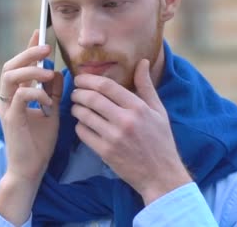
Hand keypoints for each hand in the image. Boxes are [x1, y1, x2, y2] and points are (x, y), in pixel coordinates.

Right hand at [0, 30, 63, 224]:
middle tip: (46, 48)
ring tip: (47, 72)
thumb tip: (56, 71)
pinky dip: (36, 93)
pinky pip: (20, 96)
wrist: (31, 168)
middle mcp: (6, 98)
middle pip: (10, 66)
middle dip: (28, 53)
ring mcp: (6, 108)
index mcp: (14, 95)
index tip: (40, 33)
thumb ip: (51, 91)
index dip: (28, 47)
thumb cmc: (39, 142)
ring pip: (10, 76)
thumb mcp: (50, 111)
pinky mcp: (11, 119)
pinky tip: (48, 101)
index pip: (19, 65)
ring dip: (30, 70)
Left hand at [71, 59, 191, 204]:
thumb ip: (146, 86)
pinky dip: (79, 125)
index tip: (80, 79)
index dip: (88, 79)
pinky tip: (82, 124)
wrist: (161, 175)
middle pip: (91, 98)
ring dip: (76, 108)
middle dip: (78, 92)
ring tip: (77, 107)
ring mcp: (114, 137)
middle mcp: (126, 121)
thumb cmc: (160, 140)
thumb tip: (142, 62)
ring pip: (84, 115)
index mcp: (138, 108)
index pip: (106, 86)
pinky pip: (83, 132)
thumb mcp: (158, 111)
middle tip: (75, 92)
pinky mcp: (105, 152)